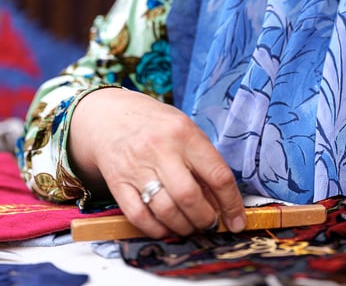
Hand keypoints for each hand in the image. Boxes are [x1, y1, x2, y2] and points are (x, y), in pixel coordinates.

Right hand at [68, 87, 246, 238]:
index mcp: (184, 133)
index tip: (237, 221)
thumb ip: (202, 160)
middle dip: (205, 219)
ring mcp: (136, 166)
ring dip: (183, 227)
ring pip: (166, 211)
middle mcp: (160, 148)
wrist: (108, 116)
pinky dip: (156, 229)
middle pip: (190, 197)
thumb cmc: (154, 124)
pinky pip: (139, 217)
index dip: (232, 204)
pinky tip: (165, 226)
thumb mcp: (184, 129)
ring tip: (189, 226)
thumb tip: (222, 201)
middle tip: (209, 223)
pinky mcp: (117, 182)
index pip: (217, 175)